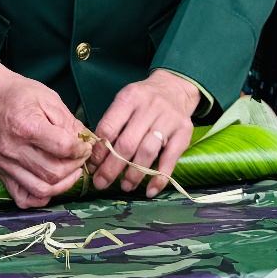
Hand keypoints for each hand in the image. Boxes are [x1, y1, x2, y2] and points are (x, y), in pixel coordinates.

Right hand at [0, 56, 89, 208]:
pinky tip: (50, 184)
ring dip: (63, 184)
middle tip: (80, 157)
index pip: (63, 148)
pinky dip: (40, 197)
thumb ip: (68, 122)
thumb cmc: (18, 93)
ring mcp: (5, 164)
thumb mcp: (48, 98)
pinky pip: (22, 198)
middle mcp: (13, 149)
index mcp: (27, 126)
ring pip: (41, 189)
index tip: (85, 145)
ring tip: (70, 171)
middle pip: (54, 173)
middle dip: (75, 167)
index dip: (81, 149)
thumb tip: (86, 141)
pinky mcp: (1, 172)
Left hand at [89, 70, 200, 195]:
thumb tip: (95, 158)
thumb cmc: (143, 100)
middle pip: (127, 143)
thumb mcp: (125, 102)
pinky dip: (159, 178)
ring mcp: (168, 119)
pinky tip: (150, 190)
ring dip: (134, 174)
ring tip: (125, 186)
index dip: (99, 151)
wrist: (175, 87)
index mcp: (129, 98)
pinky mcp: (184, 132)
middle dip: (112, 168)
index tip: (92, 166)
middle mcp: (149, 107)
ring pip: (148, 152)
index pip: (109, 128)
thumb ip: (112, 124)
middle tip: (102, 183)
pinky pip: (170, 159)